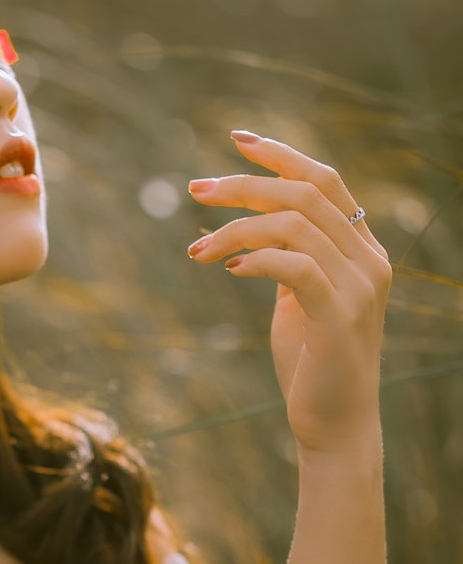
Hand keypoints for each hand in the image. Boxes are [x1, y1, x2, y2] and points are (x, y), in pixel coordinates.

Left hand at [185, 131, 391, 457]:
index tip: (236, 139)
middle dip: (244, 184)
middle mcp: (368, 259)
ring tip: (198, 249)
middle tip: (195, 189)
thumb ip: (288, 259)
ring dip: (236, 228)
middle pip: (305, 192)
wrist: (334, 425)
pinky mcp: (340, 316)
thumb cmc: (310, 363)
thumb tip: (252, 229)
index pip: (325, 180)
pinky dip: (256, 259)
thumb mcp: (298, 300)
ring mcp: (359, 287)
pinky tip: (228, 269)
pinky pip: (295, 266)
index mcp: (361, 248)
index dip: (281, 154)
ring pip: (295, 224)